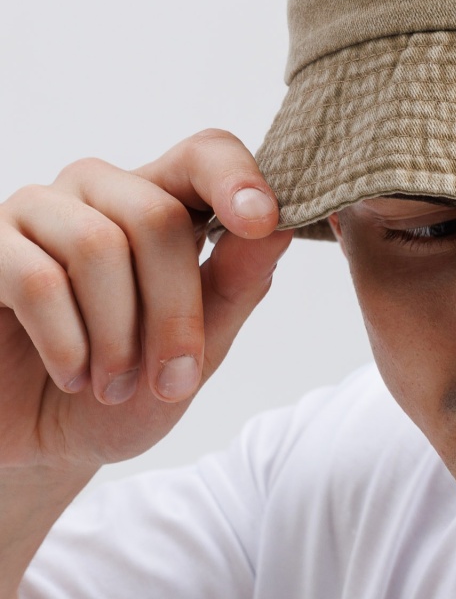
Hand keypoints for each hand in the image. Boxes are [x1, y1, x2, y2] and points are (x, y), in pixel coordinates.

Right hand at [0, 128, 292, 476]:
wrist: (48, 444)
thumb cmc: (125, 393)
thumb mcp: (196, 353)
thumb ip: (234, 288)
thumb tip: (277, 228)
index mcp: (159, 206)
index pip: (203, 155)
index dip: (236, 178)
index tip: (261, 221)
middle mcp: (96, 194)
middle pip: (157, 216)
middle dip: (176, 312)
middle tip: (171, 381)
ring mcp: (35, 213)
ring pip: (97, 245)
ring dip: (118, 336)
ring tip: (113, 386)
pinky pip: (37, 279)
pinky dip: (68, 343)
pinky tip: (72, 375)